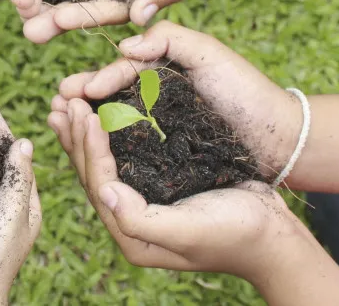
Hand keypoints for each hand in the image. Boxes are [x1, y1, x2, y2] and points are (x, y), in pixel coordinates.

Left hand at [46, 92, 309, 285]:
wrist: (275, 236)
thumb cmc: (236, 234)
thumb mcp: (188, 231)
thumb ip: (140, 218)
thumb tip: (105, 193)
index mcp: (132, 236)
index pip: (100, 185)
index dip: (88, 149)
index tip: (83, 113)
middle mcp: (131, 220)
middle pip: (93, 173)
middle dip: (76, 137)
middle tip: (63, 101)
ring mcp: (145, 199)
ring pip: (105, 162)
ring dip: (85, 133)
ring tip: (68, 104)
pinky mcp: (159, 182)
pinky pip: (126, 154)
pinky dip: (111, 132)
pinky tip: (102, 112)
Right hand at [50, 21, 301, 178]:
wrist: (281, 140)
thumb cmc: (247, 92)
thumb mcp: (208, 53)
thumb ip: (167, 39)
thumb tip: (123, 47)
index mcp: (161, 71)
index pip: (120, 72)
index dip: (95, 81)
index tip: (72, 92)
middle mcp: (155, 99)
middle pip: (108, 97)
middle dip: (79, 101)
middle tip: (56, 106)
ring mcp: (159, 129)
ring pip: (114, 124)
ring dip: (86, 125)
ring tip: (63, 125)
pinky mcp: (165, 157)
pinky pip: (131, 151)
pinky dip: (107, 150)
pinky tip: (90, 152)